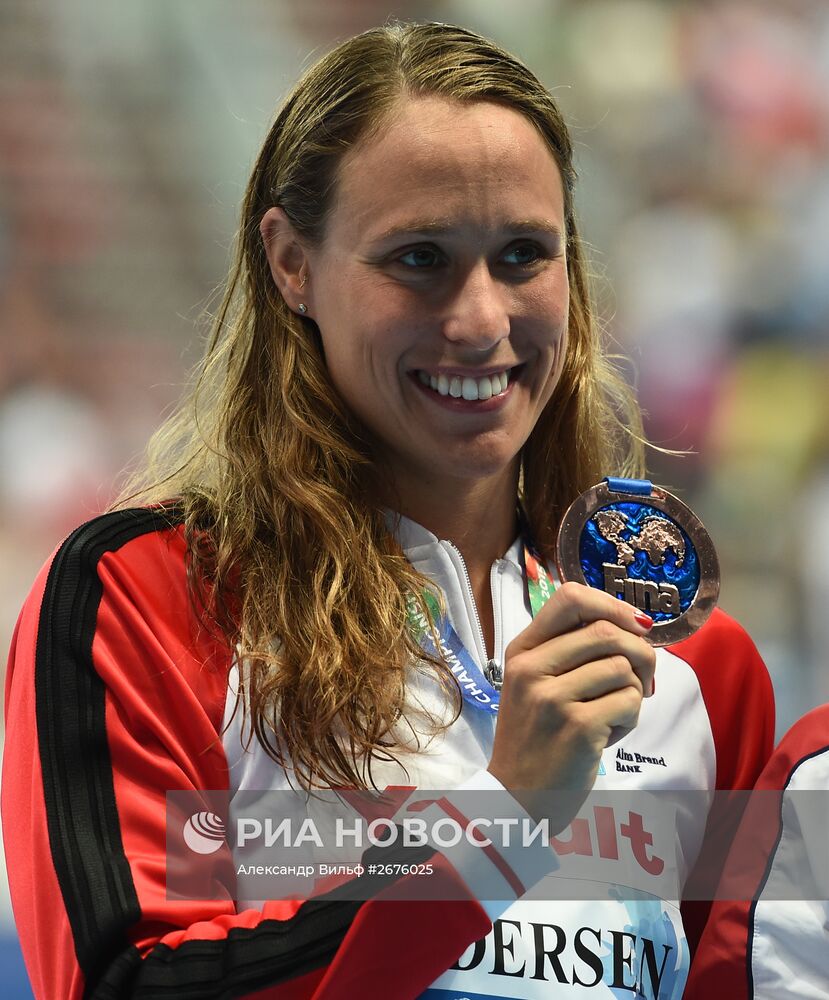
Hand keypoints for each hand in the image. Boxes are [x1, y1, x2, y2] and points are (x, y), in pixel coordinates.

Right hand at [487, 581, 654, 812]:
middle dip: (641, 653)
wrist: (516, 798)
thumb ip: (570, 652)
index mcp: (522, 651)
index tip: (635, 626)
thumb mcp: (535, 684)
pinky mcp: (578, 726)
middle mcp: (531, 668)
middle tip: (642, 680)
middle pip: (607, 632)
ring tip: (612, 714)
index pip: (570, 597)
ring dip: (632, 692)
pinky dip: (630, 718)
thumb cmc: (536, 738)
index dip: (612, 605)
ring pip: (623, 668)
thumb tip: (636, 626)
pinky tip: (608, 735)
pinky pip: (629, 701)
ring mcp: (552, 697)